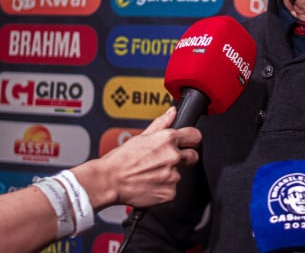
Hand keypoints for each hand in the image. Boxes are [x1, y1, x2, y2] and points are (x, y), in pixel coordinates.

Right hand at [72, 106, 201, 208]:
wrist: (109, 181)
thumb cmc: (121, 160)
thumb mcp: (141, 136)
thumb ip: (161, 124)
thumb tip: (172, 113)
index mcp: (167, 139)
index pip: (195, 135)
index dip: (192, 139)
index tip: (189, 141)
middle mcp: (173, 156)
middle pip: (193, 156)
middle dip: (185, 157)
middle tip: (166, 161)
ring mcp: (172, 175)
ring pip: (179, 174)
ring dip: (169, 174)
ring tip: (151, 174)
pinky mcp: (169, 192)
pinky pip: (172, 189)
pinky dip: (163, 188)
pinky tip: (151, 184)